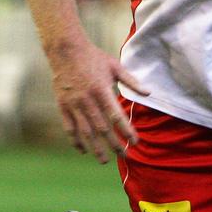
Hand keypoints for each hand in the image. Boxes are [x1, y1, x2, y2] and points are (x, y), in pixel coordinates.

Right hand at [49, 40, 149, 163]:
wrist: (66, 50)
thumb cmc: (94, 58)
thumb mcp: (115, 66)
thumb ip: (132, 81)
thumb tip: (148, 92)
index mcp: (102, 90)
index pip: (116, 116)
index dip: (126, 131)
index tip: (134, 142)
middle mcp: (87, 100)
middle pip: (102, 128)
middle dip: (114, 145)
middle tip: (124, 156)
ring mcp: (73, 104)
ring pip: (85, 132)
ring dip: (95, 148)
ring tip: (104, 161)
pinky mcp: (62, 106)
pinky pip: (69, 128)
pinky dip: (75, 140)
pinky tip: (83, 150)